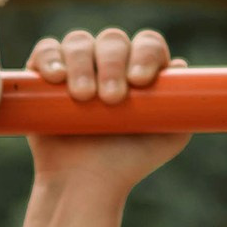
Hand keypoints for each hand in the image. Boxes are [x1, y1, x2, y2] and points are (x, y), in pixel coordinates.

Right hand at [23, 25, 191, 188]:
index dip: (145, 54)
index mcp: (139, 71)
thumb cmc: (127, 165)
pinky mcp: (42, 79)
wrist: (84, 186)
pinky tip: (56, 78)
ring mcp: (76, 68)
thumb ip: (183, 106)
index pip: (147, 43)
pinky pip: (45, 51)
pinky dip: (49, 58)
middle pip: (113, 39)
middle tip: (110, 99)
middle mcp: (108, 64)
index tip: (140, 81)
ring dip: (83, 63)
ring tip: (83, 97)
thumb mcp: (168, 138)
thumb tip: (178, 65)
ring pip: (79, 41)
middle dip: (113, 63)